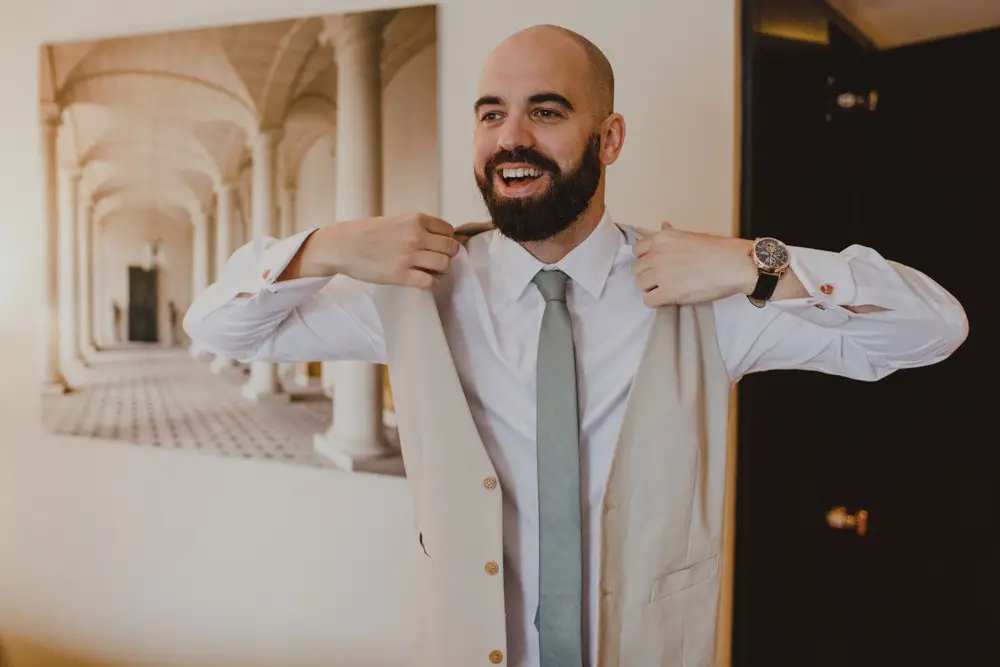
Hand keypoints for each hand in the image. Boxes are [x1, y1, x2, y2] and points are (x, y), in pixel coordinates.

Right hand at [291, 212, 461, 288]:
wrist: (343, 246)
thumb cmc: (366, 233)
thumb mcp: (396, 220)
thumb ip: (417, 227)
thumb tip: (437, 239)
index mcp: (415, 220)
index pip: (448, 230)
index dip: (446, 239)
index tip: (438, 245)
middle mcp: (416, 236)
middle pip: (451, 248)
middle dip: (447, 255)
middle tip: (436, 259)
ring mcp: (410, 256)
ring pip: (444, 265)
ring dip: (441, 270)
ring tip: (430, 271)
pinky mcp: (402, 275)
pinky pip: (430, 282)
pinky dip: (431, 283)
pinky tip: (423, 280)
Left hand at [632, 222, 756, 306]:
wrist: (734, 264)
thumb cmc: (718, 249)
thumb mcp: (690, 235)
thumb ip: (671, 234)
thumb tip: (663, 225)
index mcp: (660, 239)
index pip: (637, 251)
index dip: (646, 259)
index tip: (656, 264)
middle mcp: (656, 255)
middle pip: (637, 270)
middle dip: (647, 275)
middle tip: (663, 279)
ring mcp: (660, 274)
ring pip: (640, 286)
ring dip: (651, 289)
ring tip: (667, 289)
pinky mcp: (667, 293)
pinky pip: (648, 301)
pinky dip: (656, 302)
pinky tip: (668, 299)